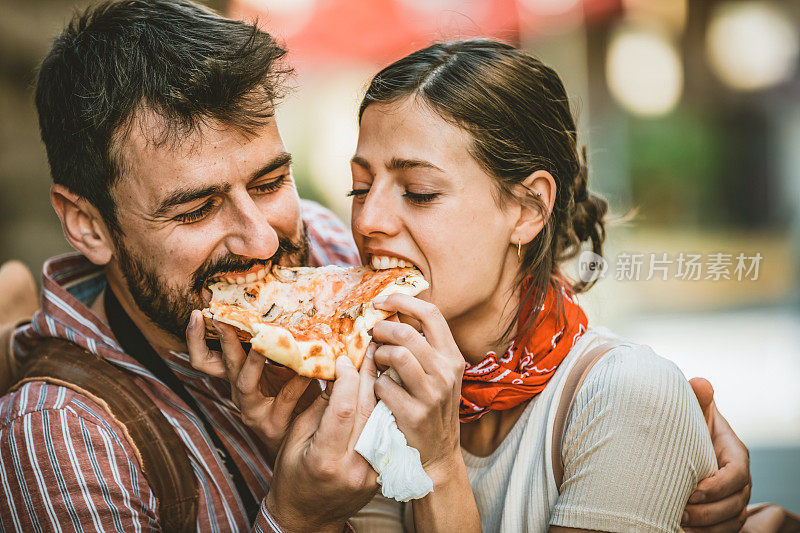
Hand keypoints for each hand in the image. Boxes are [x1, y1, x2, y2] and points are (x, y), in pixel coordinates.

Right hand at [186, 310, 318, 457]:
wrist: (302, 436)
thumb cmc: (292, 395)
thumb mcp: (278, 368)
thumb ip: (275, 347)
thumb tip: (283, 309)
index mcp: (235, 376)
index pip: (204, 358)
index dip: (194, 338)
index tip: (196, 313)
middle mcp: (238, 391)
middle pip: (219, 365)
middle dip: (222, 339)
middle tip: (223, 317)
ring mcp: (252, 409)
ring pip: (246, 381)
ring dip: (255, 359)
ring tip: (265, 340)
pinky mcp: (272, 423)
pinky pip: (285, 397)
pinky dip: (298, 380)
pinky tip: (310, 368)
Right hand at [266, 355, 379, 531]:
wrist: (308, 517)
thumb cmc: (292, 475)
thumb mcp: (295, 439)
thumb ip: (318, 407)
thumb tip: (338, 372)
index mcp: (325, 458)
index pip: (344, 408)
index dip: (347, 377)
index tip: (344, 357)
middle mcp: (352, 467)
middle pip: (368, 409)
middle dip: (369, 374)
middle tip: (371, 346)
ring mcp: (371, 473)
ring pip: (382, 418)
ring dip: (382, 387)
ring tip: (383, 360)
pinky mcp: (381, 473)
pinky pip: (386, 433)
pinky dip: (385, 408)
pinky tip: (386, 388)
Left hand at [370, 293, 465, 482]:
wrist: (437, 453)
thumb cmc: (431, 406)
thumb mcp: (437, 373)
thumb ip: (421, 345)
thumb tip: (392, 311)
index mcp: (452, 357)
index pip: (431, 314)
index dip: (404, 301)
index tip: (382, 300)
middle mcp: (446, 372)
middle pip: (407, 333)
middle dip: (382, 330)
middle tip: (373, 336)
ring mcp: (432, 394)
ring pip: (395, 355)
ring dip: (378, 356)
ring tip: (377, 363)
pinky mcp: (414, 413)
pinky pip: (383, 385)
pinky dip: (375, 384)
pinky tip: (379, 391)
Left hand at [682, 377, 750, 531]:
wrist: (681, 438)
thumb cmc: (688, 422)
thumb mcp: (693, 408)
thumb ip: (698, 398)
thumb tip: (701, 383)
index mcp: (736, 454)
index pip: (738, 474)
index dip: (719, 485)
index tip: (694, 490)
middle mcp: (739, 480)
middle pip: (734, 504)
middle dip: (708, 512)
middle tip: (679, 512)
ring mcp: (733, 498)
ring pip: (729, 521)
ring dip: (706, 527)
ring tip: (677, 524)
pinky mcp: (721, 512)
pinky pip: (721, 530)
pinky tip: (680, 531)